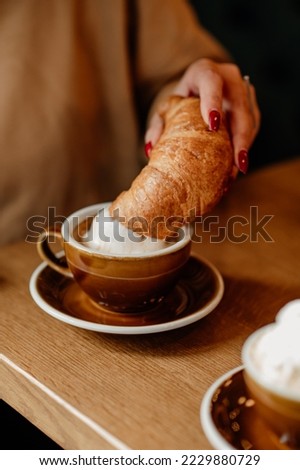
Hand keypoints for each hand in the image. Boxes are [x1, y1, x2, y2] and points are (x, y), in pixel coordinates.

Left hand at [145, 58, 260, 173]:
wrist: (197, 91)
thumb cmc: (180, 101)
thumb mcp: (166, 110)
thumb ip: (158, 127)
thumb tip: (151, 149)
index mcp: (204, 72)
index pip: (211, 82)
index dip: (213, 102)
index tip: (213, 125)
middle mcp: (229, 78)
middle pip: (239, 106)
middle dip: (240, 136)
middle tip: (237, 162)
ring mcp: (244, 92)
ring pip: (250, 120)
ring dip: (244, 146)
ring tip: (235, 172)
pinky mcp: (251, 108)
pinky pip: (252, 129)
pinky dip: (244, 148)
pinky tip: (236, 167)